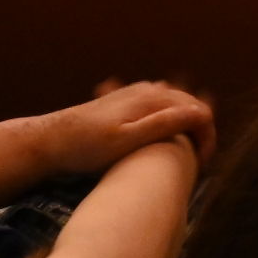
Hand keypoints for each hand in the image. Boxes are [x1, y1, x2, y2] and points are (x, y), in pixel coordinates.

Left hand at [33, 81, 213, 180]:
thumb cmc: (88, 147)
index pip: (199, 112)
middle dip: (199, 133)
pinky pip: (158, 104)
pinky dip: (168, 118)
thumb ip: (164, 124)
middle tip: (197, 165)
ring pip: (174, 104)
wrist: (51, 140)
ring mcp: (135, 93)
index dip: (206, 139)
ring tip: (181, 152)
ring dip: (184, 125)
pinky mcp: (124, 101)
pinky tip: (161, 133)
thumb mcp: (128, 141)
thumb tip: (200, 114)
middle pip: (190, 105)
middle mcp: (147, 90)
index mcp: (152, 99)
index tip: (201, 167)